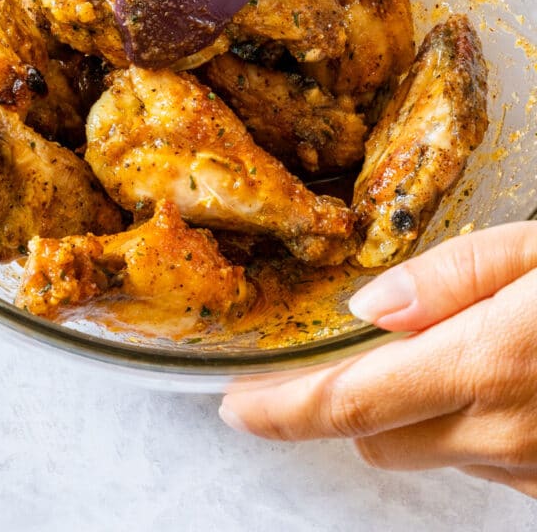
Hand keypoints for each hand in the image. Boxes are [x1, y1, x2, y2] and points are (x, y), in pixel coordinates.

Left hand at [219, 222, 536, 497]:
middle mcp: (501, 433)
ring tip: (438, 342)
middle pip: (374, 435)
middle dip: (339, 397)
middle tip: (325, 353)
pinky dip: (460, 422)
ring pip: (424, 449)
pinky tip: (487, 372)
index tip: (236, 403)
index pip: (352, 401)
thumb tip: (370, 304)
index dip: (282, 408)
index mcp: (487, 362)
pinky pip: (476, 459)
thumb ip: (455, 275)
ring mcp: (527, 468)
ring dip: (407, 407)